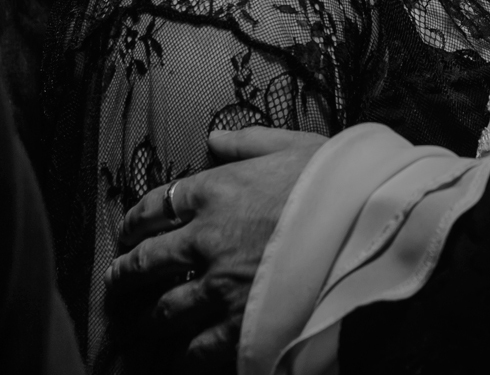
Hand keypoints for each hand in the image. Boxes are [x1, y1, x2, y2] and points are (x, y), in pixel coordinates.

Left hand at [106, 126, 326, 367]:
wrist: (373, 226)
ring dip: (145, 320)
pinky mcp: (241, 325)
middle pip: (148, 261)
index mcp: (217, 190)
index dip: (136, 221)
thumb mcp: (296, 145)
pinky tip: (177, 358)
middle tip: (115, 284)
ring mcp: (222, 285)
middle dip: (126, 275)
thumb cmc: (341, 181)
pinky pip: (198, 347)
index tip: (128, 232)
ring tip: (134, 328)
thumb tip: (214, 137)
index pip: (157, 205)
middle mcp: (208, 238)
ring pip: (165, 309)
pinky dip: (184, 355)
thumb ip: (249, 143)